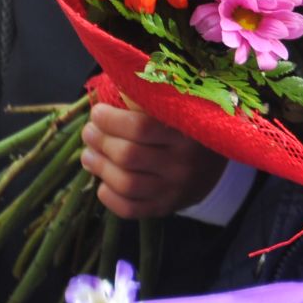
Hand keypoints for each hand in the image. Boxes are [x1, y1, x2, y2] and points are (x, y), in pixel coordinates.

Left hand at [81, 102, 224, 219]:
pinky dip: (108, 197)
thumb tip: (109, 92)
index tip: (97, 113)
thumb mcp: (178, 111)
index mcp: (187, 133)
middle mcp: (183, 164)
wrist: (214, 168)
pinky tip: (103, 183)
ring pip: (125, 184)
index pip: (140, 127)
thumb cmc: (187, 131)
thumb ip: (147, 101)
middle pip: (128, 155)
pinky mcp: (165, 208)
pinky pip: (129, 209)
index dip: (110, 120)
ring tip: (88, 155)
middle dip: (99, 141)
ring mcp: (175, 190)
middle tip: (89, 132)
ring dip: (99, 167)